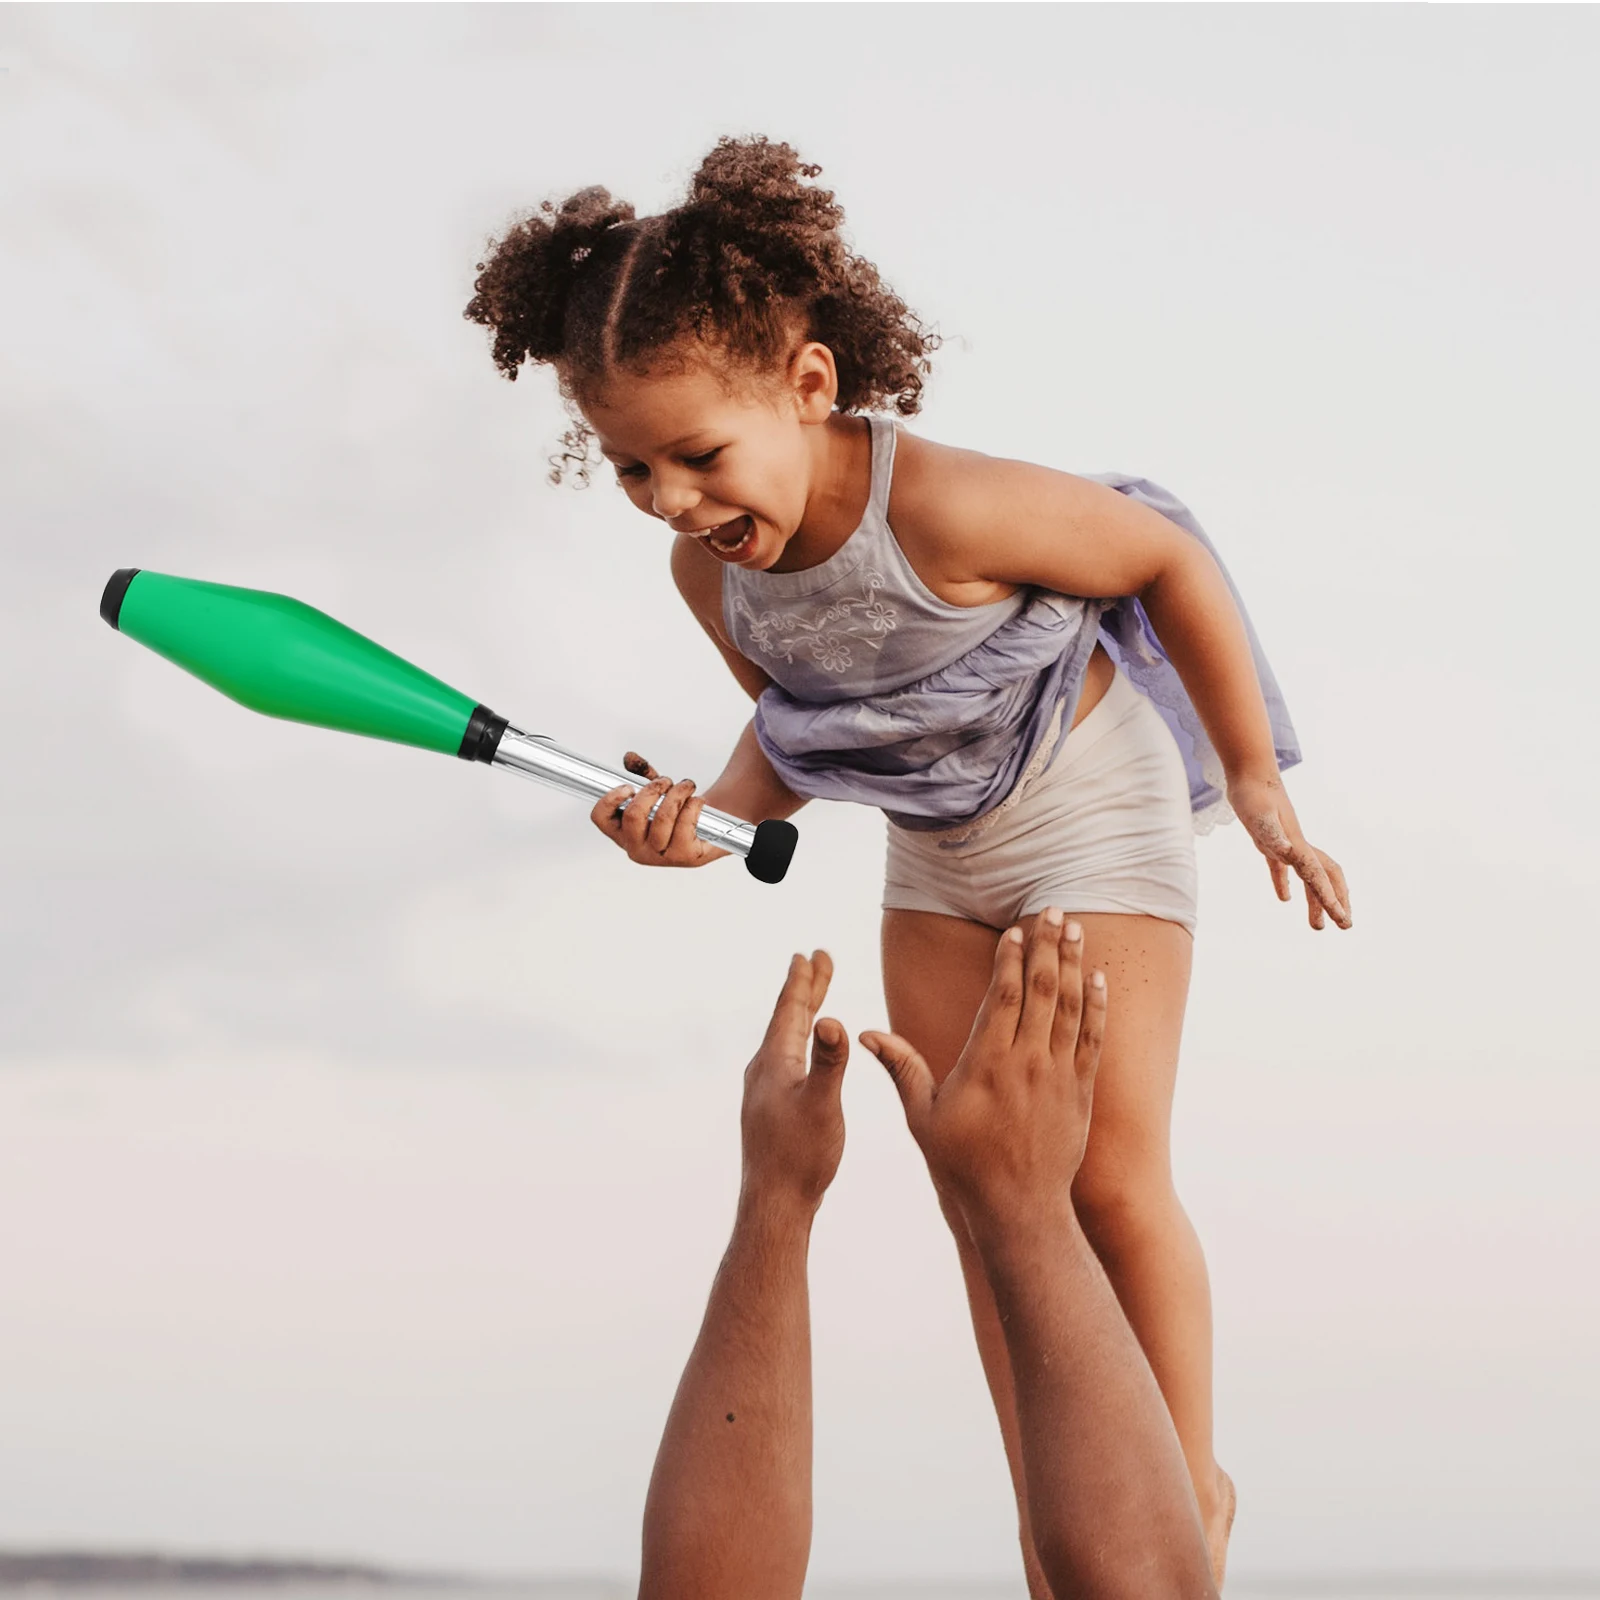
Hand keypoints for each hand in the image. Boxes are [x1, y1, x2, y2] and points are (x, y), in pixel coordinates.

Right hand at [590, 751, 728, 868]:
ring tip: (686, 786)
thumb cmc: (675, 815)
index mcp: (622, 833)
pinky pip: (685, 824)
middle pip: (633, 815)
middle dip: (651, 790)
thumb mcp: (656, 792)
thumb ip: (642, 774)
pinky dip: (693, 805)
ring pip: (662, 818)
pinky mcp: (684, 856)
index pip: (601, 818)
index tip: (628, 786)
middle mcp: (637, 848)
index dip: (610, 799)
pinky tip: (697, 800)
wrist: (707, 832)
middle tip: (665, 781)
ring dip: (677, 794)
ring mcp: (659, 856)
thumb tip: (630, 757)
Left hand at [740, 951, 848, 1213]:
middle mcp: (764, 1070)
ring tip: (813, 997)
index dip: (804, 981)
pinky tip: (802, 1053)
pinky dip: (799, 1041)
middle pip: (788, 1018)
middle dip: (806, 989)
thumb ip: (829, 1062)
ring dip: (802, 1014)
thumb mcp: (822, 1105)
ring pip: (786, 1039)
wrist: (775, 1204)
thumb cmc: (801, 1156)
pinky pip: (786, 1059)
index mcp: (774, 1062)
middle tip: (815, 959)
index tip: (810, 953)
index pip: (790, 1010)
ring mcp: (765, 1090)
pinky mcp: (771, 1109)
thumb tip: (832, 1019)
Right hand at [861, 911, 1104, 1236]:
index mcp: (987, 1063)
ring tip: (1076, 928)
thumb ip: (901, 1068)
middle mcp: (1027, 1062)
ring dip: (1075, 964)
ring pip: (1070, 1007)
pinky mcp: (1079, 1091)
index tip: (1015, 929)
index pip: (1002, 996)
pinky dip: (1096, 1006)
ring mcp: (1058, 1075)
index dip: (1010, 958)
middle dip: (1048, 945)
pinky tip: (1097, 979)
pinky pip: (1092, 1038)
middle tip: (1053, 910)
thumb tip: (864, 1034)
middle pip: (1042, 989)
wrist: (1019, 1209)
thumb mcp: (923, 1117)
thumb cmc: (964, 1165)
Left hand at [1227, 772, 1350, 930]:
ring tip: (1317, 926)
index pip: (1318, 878)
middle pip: (1325, 878)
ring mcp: (1286, 843)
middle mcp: (1296, 847)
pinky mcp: (1270, 840)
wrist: (1249, 773)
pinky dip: (1285, 883)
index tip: (1342, 920)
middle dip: (1336, 902)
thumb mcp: (1260, 816)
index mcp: (1296, 846)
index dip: (1330, 900)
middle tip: (1344, 926)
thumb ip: (1273, 835)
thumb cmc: (1253, 794)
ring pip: (1309, 876)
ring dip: (1315, 900)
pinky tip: (1285, 898)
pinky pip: (1283, 868)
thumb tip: (1287, 852)